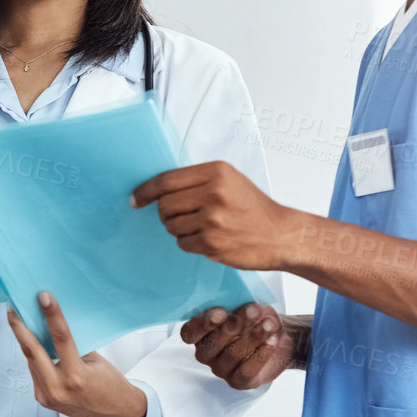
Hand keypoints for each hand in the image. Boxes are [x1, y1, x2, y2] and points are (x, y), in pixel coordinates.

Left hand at [6, 292, 149, 416]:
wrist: (115, 414)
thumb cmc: (110, 385)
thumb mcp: (95, 361)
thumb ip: (73, 346)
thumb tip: (54, 324)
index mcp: (76, 377)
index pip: (61, 339)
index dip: (51, 315)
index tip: (43, 297)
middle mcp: (57, 389)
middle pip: (32, 351)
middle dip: (19, 327)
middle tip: (13, 308)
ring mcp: (47, 396)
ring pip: (31, 361)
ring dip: (25, 340)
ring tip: (20, 320)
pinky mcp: (43, 399)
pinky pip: (35, 372)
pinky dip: (34, 357)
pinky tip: (31, 343)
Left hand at [131, 161, 302, 270]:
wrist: (281, 234)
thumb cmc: (253, 208)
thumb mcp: (229, 180)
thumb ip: (197, 181)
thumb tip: (156, 189)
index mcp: (216, 172)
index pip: (166, 180)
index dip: (145, 190)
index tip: (135, 198)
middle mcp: (214, 194)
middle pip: (164, 205)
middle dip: (166, 212)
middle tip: (182, 215)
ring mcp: (213, 220)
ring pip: (171, 226)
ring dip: (179, 228)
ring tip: (201, 226)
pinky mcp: (212, 244)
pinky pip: (183, 243)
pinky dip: (190, 242)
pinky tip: (208, 238)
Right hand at [179, 303, 303, 390]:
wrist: (277, 335)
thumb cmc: (255, 318)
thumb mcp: (245, 305)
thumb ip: (237, 303)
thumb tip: (237, 298)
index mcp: (199, 333)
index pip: (189, 333)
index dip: (202, 324)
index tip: (221, 311)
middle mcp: (206, 353)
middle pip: (212, 343)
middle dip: (234, 325)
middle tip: (253, 311)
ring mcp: (221, 369)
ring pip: (232, 355)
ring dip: (253, 337)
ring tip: (268, 324)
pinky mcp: (238, 381)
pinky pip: (246, 371)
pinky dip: (261, 354)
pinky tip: (272, 340)